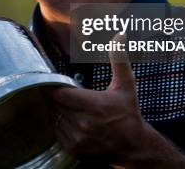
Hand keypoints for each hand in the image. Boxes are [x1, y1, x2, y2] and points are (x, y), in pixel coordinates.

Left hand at [48, 35, 150, 165]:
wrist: (133, 146)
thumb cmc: (128, 113)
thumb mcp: (126, 85)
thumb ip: (119, 59)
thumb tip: (120, 35)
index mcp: (95, 105)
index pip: (61, 94)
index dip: (53, 87)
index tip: (50, 82)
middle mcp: (85, 122)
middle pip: (56, 105)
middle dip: (57, 97)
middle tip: (61, 92)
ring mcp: (79, 137)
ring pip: (55, 118)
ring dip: (57, 111)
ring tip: (68, 106)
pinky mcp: (74, 148)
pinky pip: (57, 132)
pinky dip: (60, 124)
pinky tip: (70, 120)